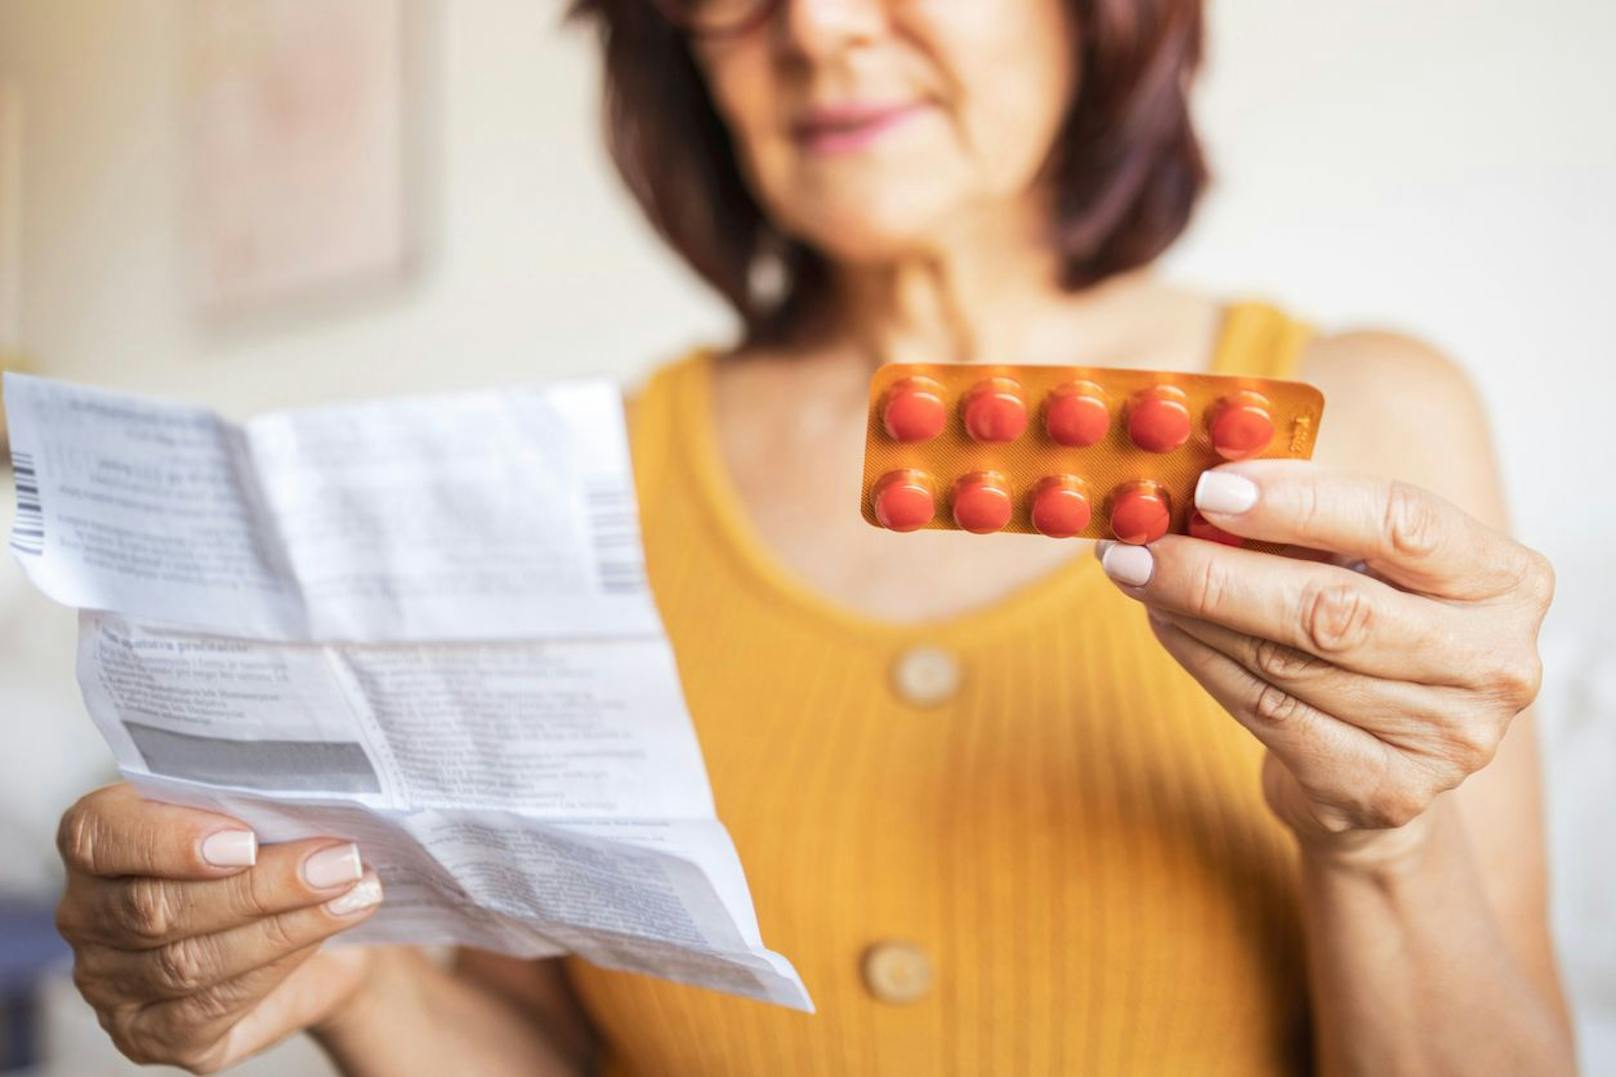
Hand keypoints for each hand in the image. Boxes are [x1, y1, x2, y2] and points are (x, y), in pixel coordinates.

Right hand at [55, 784, 383, 1072]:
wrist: (315, 928)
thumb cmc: (274, 851)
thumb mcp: (262, 810)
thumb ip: (258, 801)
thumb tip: (303, 797)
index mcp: (97, 841)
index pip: (101, 834)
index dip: (169, 839)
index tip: (245, 839)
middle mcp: (87, 915)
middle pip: (157, 906)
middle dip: (258, 886)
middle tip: (337, 862)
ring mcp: (110, 982)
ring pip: (189, 961)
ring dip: (284, 926)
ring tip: (353, 892)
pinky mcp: (149, 1034)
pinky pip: (210, 1006)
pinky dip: (279, 964)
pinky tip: (328, 931)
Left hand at [1096, 461, 1553, 860]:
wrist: (1383, 764)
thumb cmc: (1371, 630)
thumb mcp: (1368, 562)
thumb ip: (1308, 517)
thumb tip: (1204, 479)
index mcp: (1506, 581)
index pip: (1403, 523)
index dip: (1299, 503)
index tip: (1210, 489)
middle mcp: (1493, 662)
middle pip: (1335, 607)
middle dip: (1219, 571)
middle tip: (1141, 544)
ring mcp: (1446, 738)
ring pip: (1287, 663)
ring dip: (1196, 613)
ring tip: (1141, 576)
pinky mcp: (1385, 790)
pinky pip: (1268, 714)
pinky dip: (1203, 662)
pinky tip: (1166, 625)